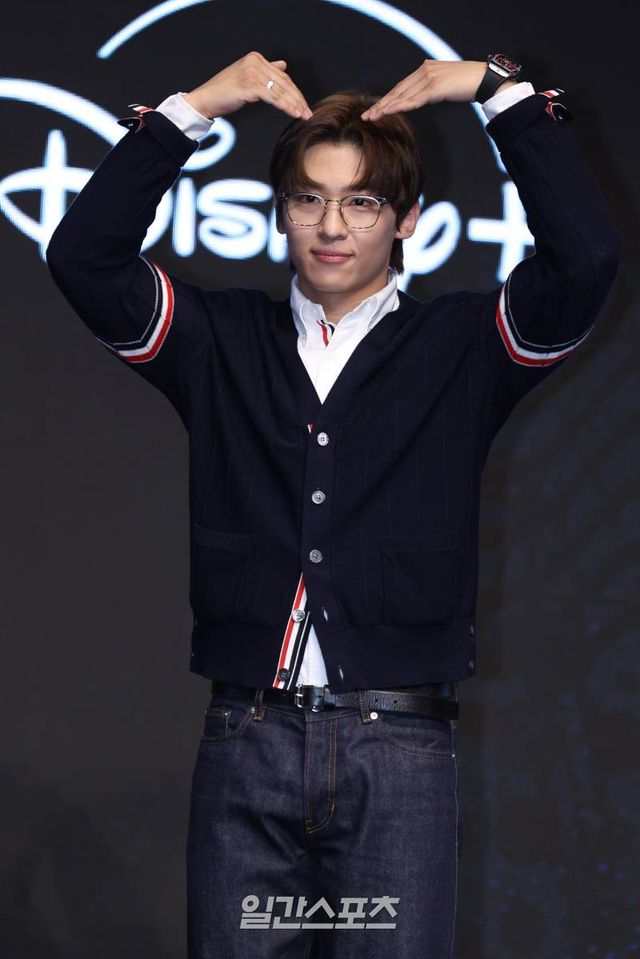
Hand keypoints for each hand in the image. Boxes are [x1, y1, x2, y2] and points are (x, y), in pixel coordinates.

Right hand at [183, 51, 311, 120]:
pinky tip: (293, 114)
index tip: (303, 104)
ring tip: (303, 116)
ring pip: (279, 90)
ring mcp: (251, 72)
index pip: (281, 76)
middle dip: (297, 99)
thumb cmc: (225, 92)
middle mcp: (254, 61)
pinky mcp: (249, 85)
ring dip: (294, 104)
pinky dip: (285, 106)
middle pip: (283, 82)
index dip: (294, 91)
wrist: (206, 100)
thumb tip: (283, 65)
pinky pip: (273, 97)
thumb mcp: (247, 77)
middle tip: (308, 112)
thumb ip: (266, 71)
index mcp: (255, 58)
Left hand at [362, 60, 497, 119]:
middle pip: (398, 90)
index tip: (376, 109)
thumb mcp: (446, 85)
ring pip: (403, 95)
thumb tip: (424, 98)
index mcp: (426, 68)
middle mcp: (425, 70)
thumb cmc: (469, 83)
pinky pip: (414, 100)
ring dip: (386, 107)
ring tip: (373, 117)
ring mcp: (429, 78)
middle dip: (382, 104)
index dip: (388, 98)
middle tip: (367, 115)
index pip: (402, 86)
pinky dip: (400, 107)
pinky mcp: (435, 87)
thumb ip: (433, 88)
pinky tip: (389, 112)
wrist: (485, 79)